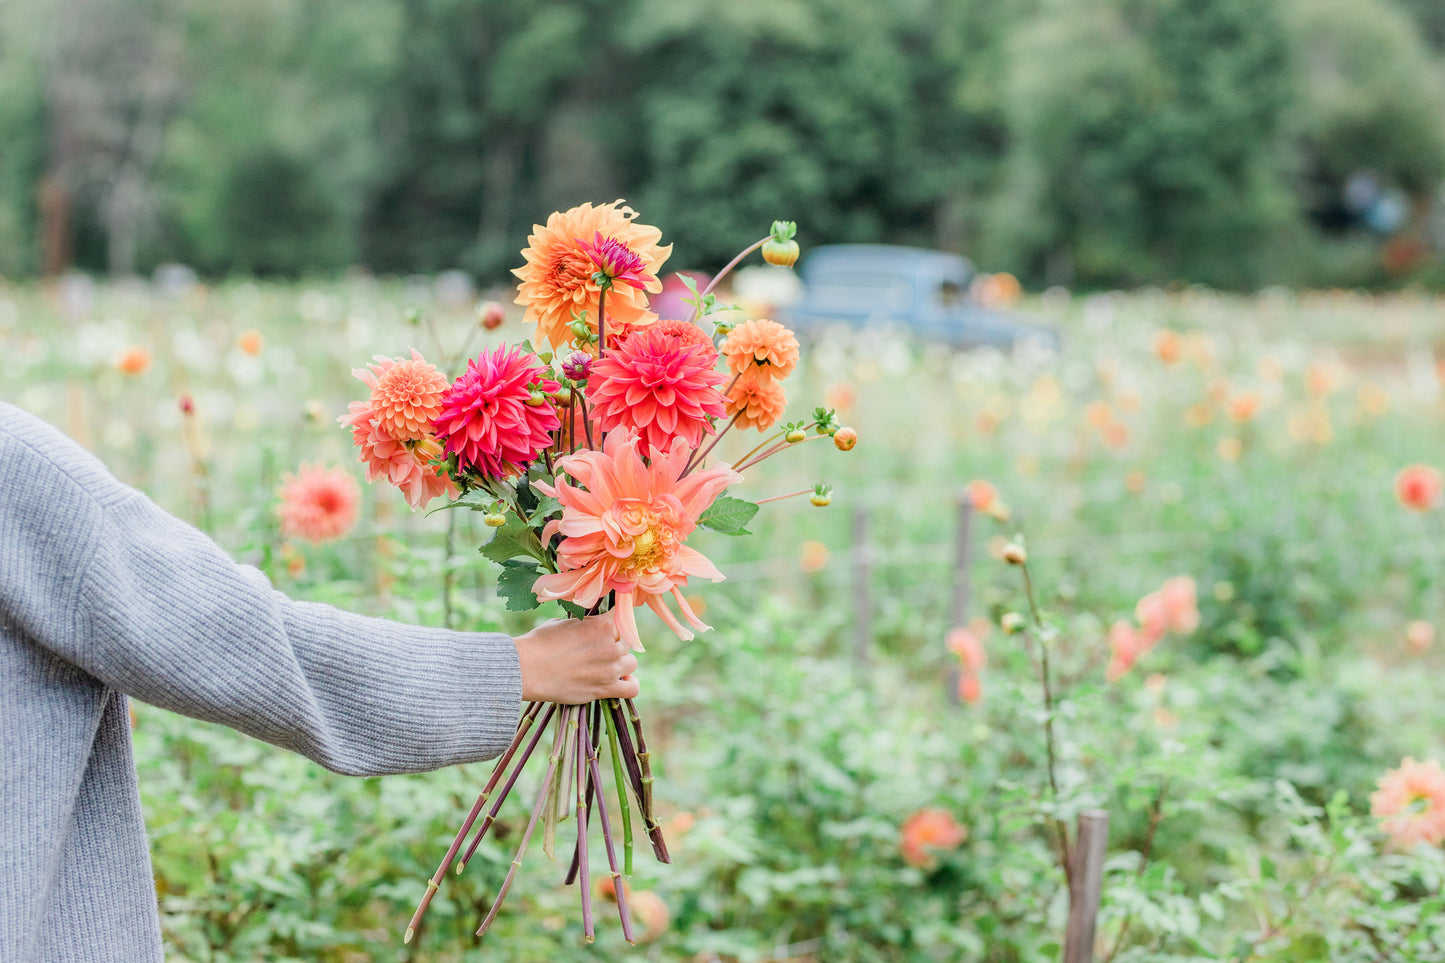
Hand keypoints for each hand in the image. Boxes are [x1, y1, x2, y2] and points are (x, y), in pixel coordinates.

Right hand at [512, 615, 639, 704]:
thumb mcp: (564, 622)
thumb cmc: (540, 642)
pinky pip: (632, 688)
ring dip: (621, 664)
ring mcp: (611, 667)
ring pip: (631, 663)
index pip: (622, 620)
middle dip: (613, 645)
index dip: (613, 625)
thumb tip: (590, 625)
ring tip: (604, 666)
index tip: (606, 629)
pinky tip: (621, 681)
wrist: (527, 669)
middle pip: (626, 643)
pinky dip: (630, 684)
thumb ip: (585, 624)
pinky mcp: (605, 688)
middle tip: (595, 651)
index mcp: (602, 624)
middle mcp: (611, 644)